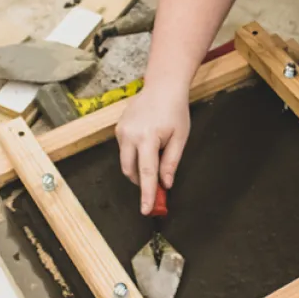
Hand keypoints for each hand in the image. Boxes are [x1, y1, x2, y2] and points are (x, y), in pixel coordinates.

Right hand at [115, 83, 189, 213]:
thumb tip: (165, 184)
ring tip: (155, 157)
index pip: (146, 172)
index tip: (146, 209)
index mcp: (148, 137)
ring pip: (125, 162)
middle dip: (141, 182)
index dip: (146, 193)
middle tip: (156, 187)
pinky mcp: (118, 129)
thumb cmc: (174, 111)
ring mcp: (121, 131)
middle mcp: (130, 135)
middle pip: (130, 171)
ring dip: (138, 168)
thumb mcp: (180, 137)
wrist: (162, 88)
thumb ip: (171, 162)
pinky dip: (134, 155)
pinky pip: (124, 150)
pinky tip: (147, 144)